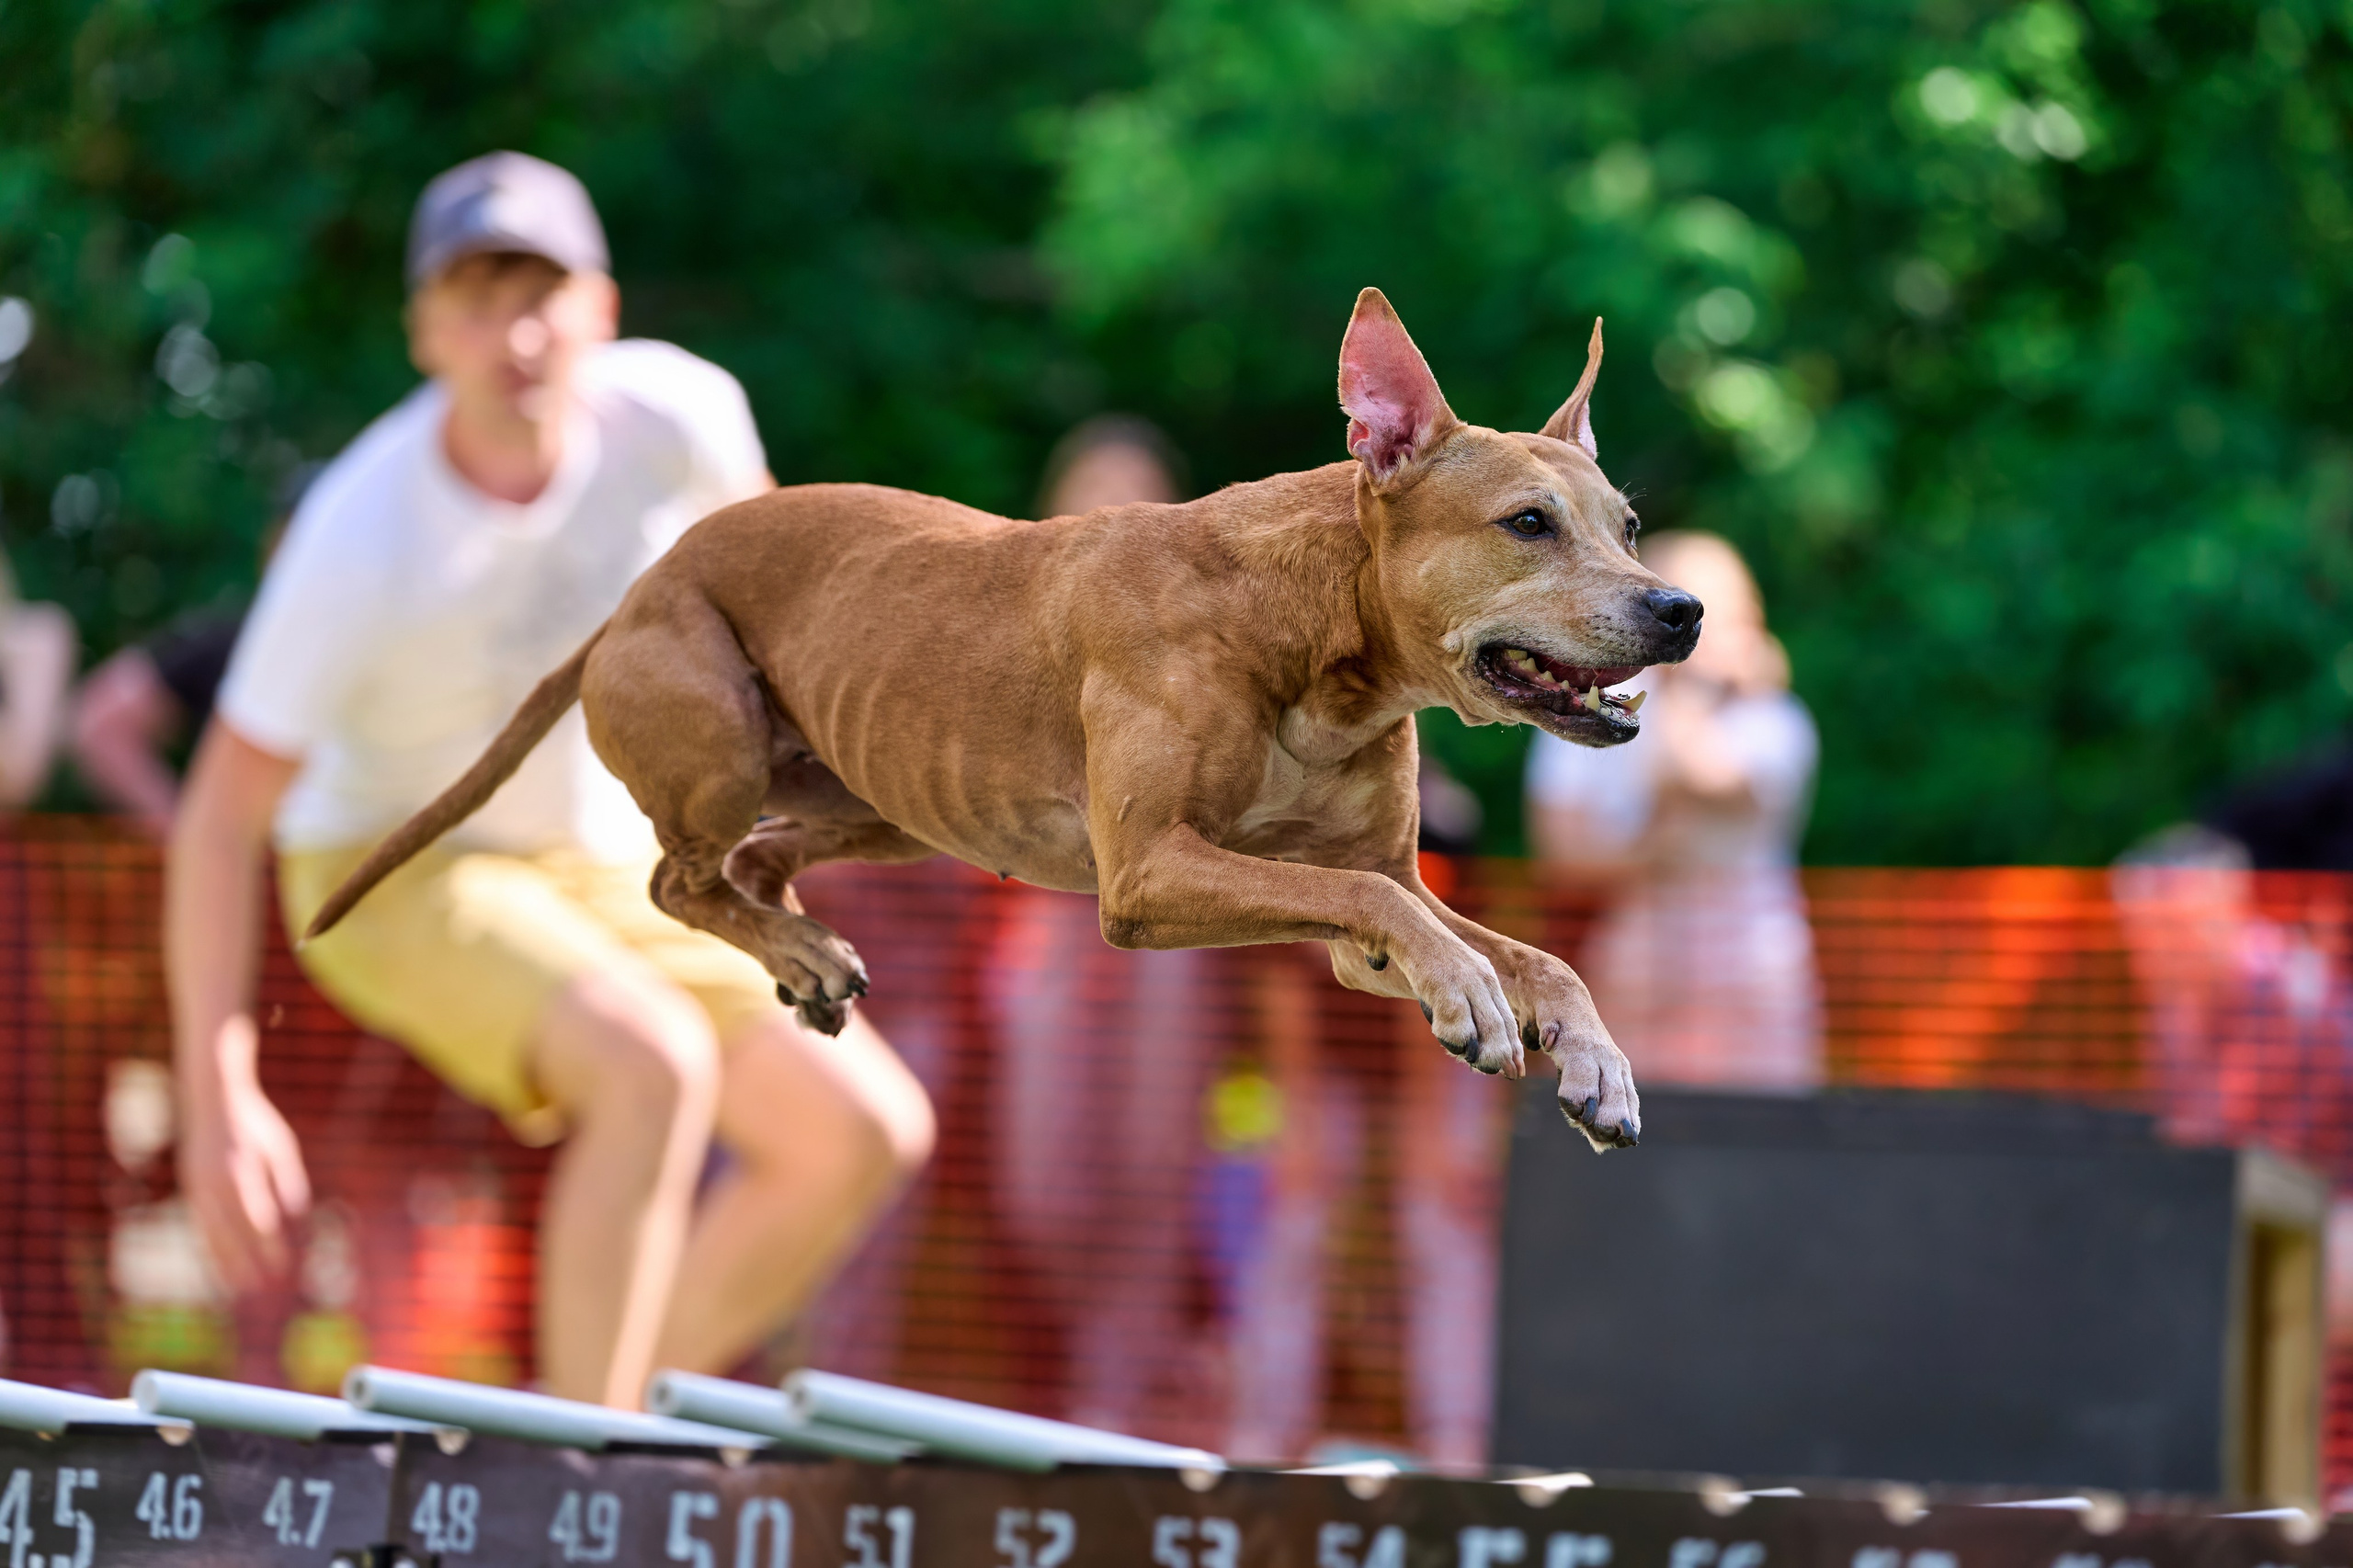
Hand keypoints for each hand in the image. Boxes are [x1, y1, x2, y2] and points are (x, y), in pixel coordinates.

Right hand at [177, 1073, 310, 1291]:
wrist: (211, 1098)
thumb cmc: (254, 1121)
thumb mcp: (280, 1145)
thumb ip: (287, 1179)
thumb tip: (295, 1215)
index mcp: (241, 1171)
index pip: (257, 1220)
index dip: (268, 1247)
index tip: (281, 1268)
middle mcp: (215, 1182)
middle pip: (230, 1232)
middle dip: (244, 1262)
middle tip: (257, 1289)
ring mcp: (197, 1185)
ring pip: (209, 1232)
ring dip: (221, 1260)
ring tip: (234, 1286)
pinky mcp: (190, 1186)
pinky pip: (199, 1223)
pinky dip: (208, 1244)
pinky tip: (216, 1261)